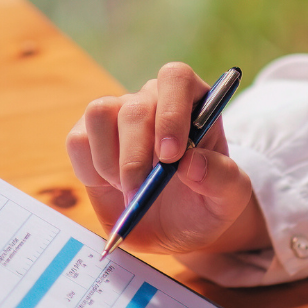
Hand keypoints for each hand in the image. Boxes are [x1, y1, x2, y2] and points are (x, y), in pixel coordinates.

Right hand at [66, 62, 265, 254]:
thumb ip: (222, 179)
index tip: (171, 156)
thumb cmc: (205, 205)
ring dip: (110, 161)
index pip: (176, 78)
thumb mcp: (229, 199)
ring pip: (99, 114)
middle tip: (141, 194)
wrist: (176, 229)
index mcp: (194, 102)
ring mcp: (118, 116)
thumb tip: (192, 162)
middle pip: (134, 107)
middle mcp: (153, 101)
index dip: (171, 112)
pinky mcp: (89, 137)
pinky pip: (78, 140)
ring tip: (130, 191)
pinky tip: (112, 187)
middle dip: (135, 156)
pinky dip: (90, 169)